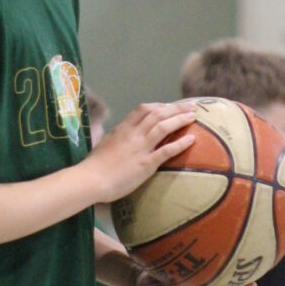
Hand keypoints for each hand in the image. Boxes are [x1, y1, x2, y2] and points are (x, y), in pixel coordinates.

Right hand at [82, 102, 197, 203]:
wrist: (91, 179)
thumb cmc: (94, 165)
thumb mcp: (106, 143)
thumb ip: (117, 137)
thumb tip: (122, 136)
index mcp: (123, 128)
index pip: (143, 109)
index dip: (160, 105)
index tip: (170, 105)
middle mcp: (133, 134)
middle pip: (158, 114)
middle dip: (176, 108)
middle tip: (191, 106)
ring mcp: (140, 148)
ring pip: (164, 127)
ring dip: (180, 120)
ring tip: (193, 117)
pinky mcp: (146, 163)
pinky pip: (166, 150)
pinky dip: (180, 143)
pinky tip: (191, 140)